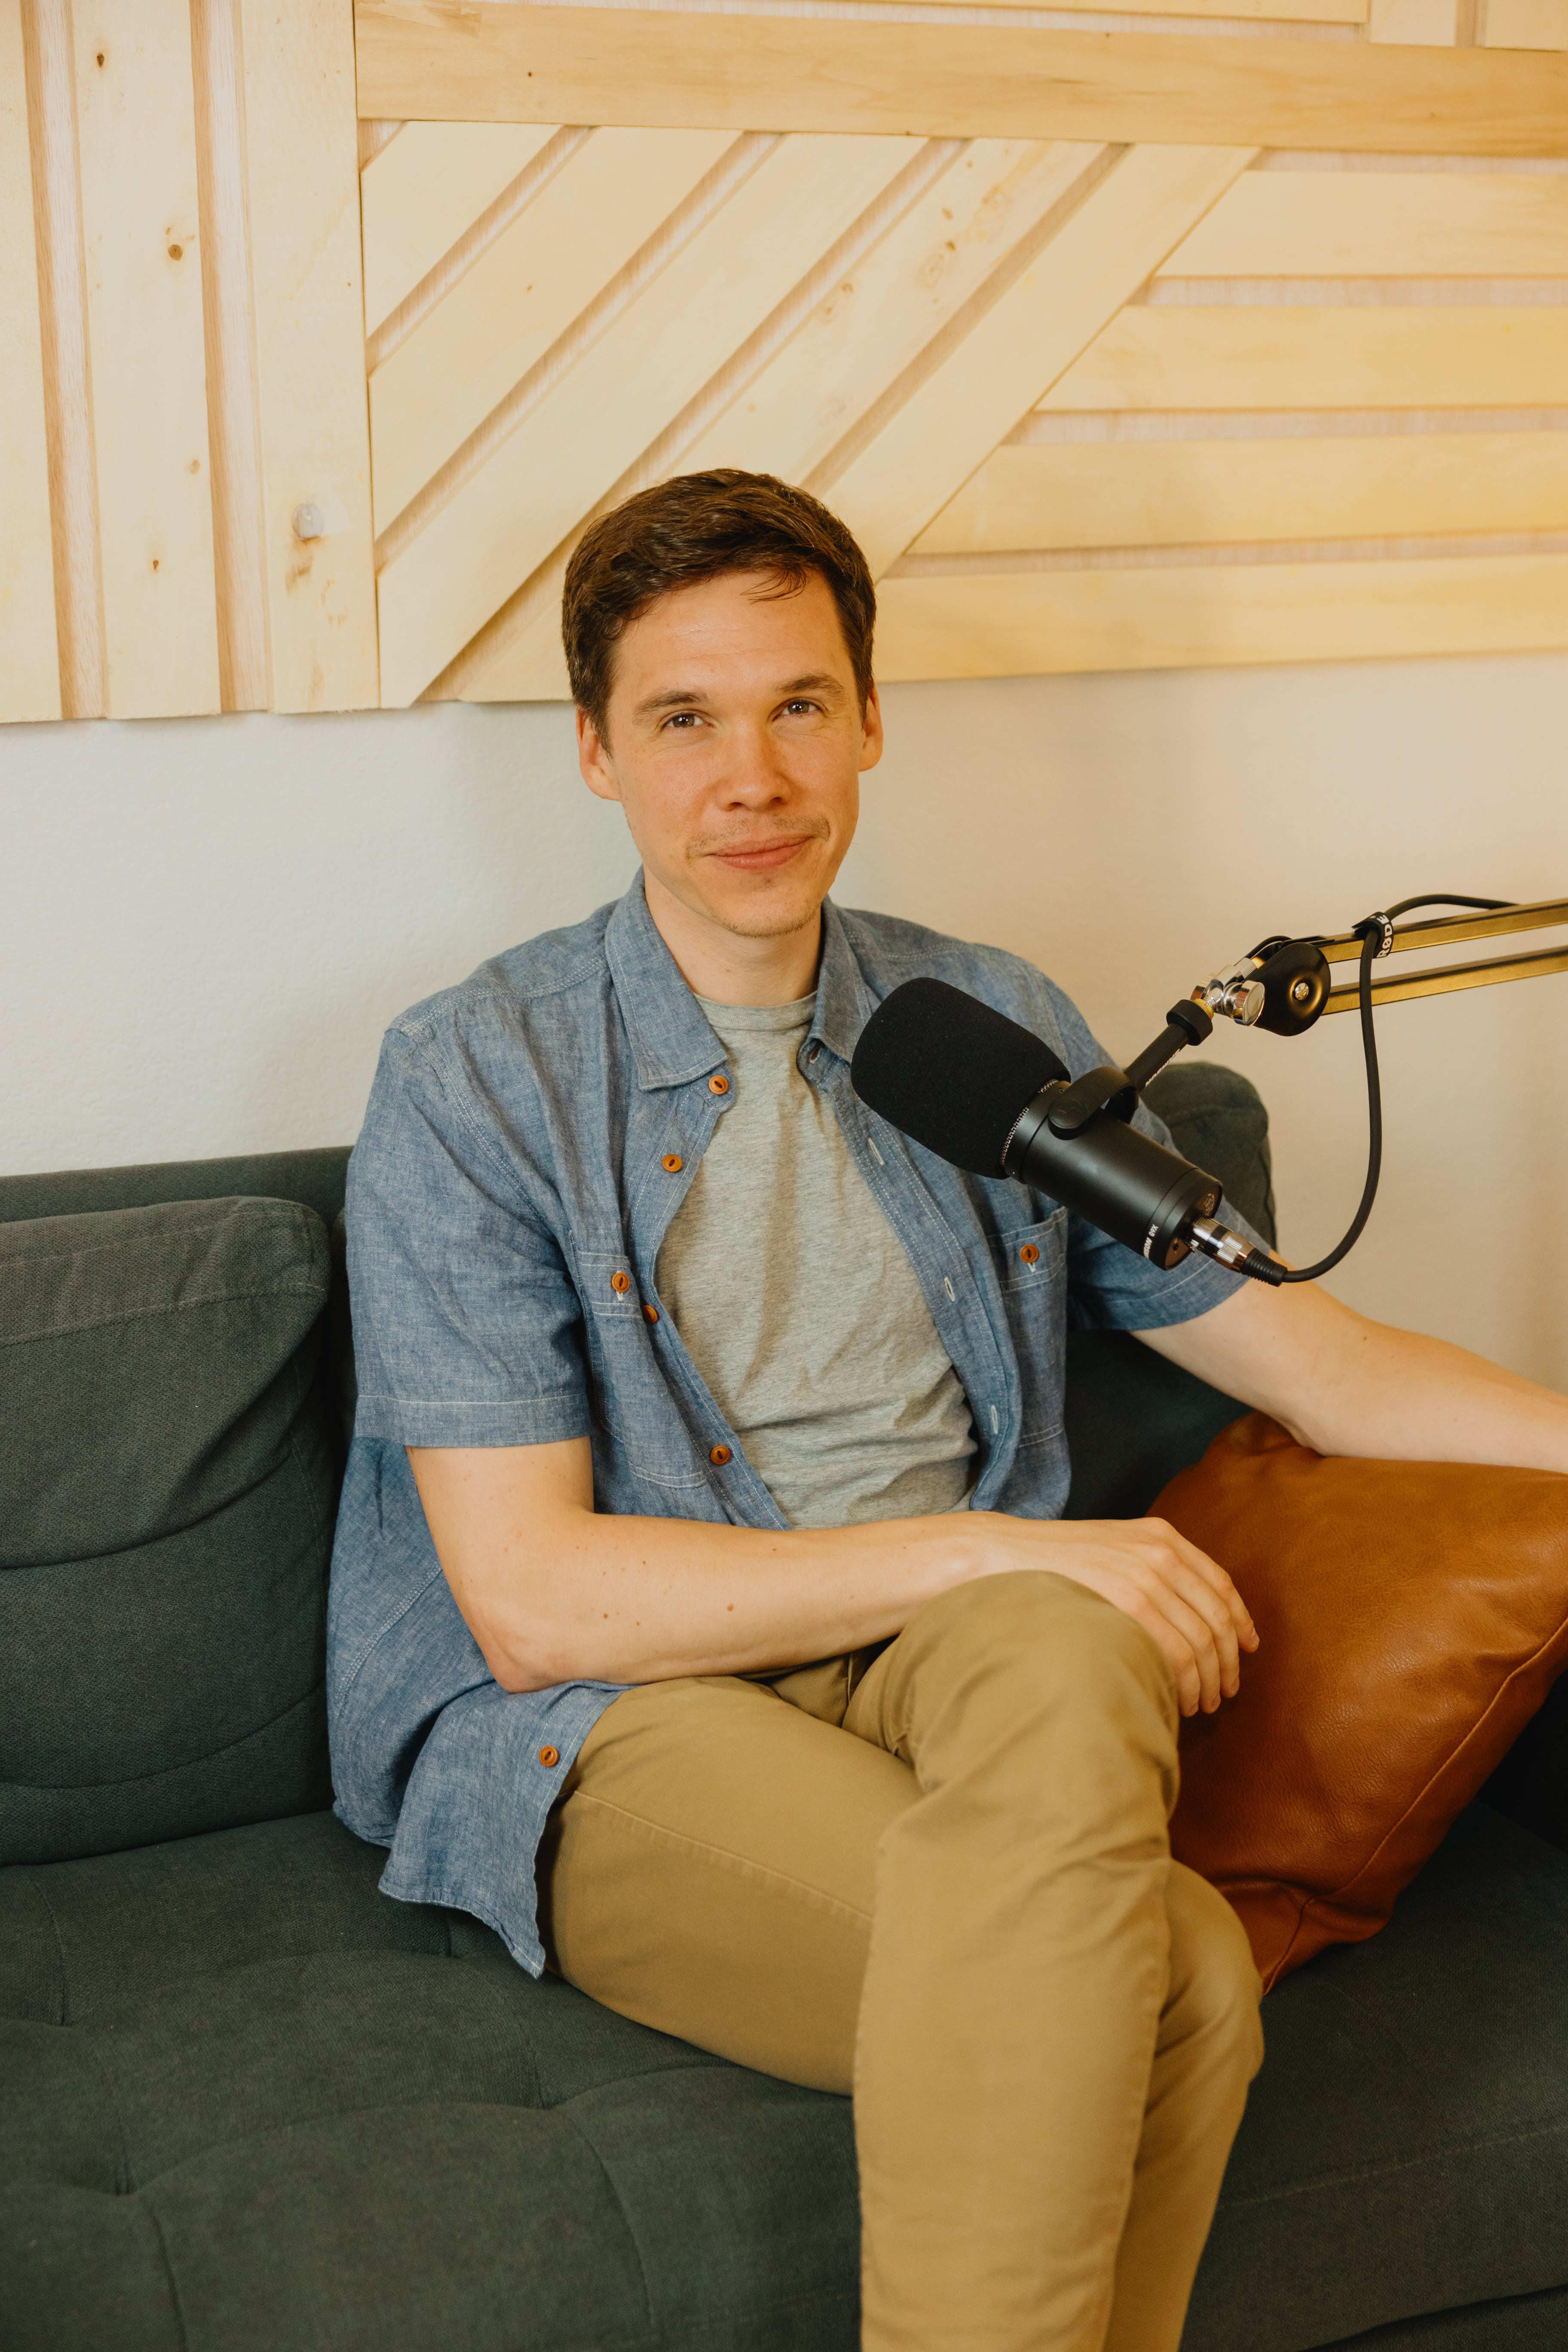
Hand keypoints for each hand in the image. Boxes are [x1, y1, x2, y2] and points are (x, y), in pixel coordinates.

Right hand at [975, 1514, 1258, 1717]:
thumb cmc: (1054, 1561)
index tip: (1247, 1648)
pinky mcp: (1129, 1602)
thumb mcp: (1113, 1548)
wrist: (1005, 1554)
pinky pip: (1175, 1652)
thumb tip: (1184, 1612)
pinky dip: (1184, 1682)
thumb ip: (1150, 1568)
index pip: (1221, 1584)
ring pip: (1201, 1641)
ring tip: (1202, 1703)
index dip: (1240, 1621)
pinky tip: (1178, 1699)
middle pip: (1217, 1619)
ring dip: (1208, 1680)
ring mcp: (1147, 1576)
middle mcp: (1162, 1552)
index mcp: (1163, 1536)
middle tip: (1224, 1691)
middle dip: (1227, 1662)